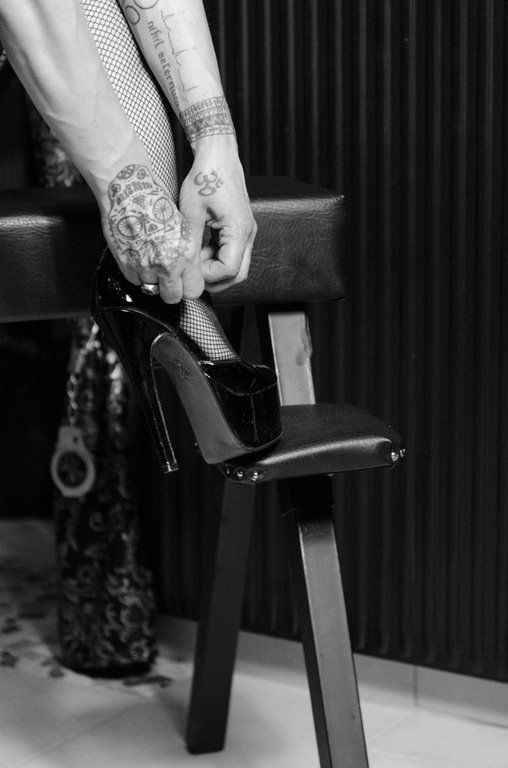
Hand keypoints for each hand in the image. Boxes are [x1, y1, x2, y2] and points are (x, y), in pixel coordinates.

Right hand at [101, 163, 203, 302]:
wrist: (129, 192)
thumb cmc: (155, 203)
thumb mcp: (184, 228)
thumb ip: (188, 254)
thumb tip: (188, 272)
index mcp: (186, 255)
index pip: (194, 291)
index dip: (189, 288)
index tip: (185, 283)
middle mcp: (167, 264)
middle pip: (172, 298)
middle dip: (171, 291)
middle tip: (168, 280)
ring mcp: (145, 267)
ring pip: (151, 290)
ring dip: (152, 280)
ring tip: (151, 260)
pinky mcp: (126, 265)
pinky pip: (134, 280)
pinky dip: (136, 272)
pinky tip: (139, 255)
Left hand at [178, 139, 256, 292]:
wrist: (217, 153)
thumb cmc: (206, 175)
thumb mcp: (191, 212)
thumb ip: (190, 243)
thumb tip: (183, 268)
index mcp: (239, 230)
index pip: (229, 270)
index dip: (208, 275)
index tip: (192, 269)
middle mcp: (248, 233)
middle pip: (238, 274)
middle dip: (215, 279)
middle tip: (194, 272)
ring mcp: (246, 231)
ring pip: (236, 266)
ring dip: (215, 268)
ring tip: (196, 256)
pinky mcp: (240, 228)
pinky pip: (232, 253)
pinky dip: (217, 256)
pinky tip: (201, 247)